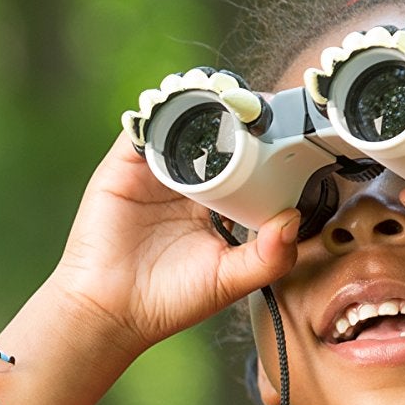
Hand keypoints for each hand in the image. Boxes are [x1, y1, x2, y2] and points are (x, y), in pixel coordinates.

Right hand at [46, 122, 301, 358]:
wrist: (111, 311)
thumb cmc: (168, 300)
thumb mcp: (230, 279)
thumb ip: (269, 256)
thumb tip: (292, 220)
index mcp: (212, 206)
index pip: (244, 163)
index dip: (263, 144)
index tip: (287, 128)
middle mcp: (184, 184)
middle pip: (214, 135)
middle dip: (236, 115)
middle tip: (259, 103)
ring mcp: (152, 172)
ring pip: (180, 124)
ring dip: (202, 104)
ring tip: (227, 93)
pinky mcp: (123, 166)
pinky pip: (144, 129)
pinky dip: (163, 111)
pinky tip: (184, 104)